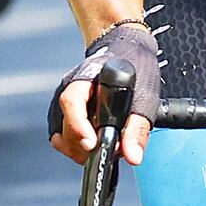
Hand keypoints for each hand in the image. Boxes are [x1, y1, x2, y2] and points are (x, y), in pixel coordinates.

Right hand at [48, 21, 160, 166]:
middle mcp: (69, 89)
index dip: (78, 127)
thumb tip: (133, 156)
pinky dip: (77, 146)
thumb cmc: (134, 65)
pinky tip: (94, 145)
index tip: (91, 144)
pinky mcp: (68, 113)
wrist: (128, 48)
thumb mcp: (144, 96)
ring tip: (103, 149)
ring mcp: (66, 102)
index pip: (71, 103)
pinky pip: (64, 136)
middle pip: (64, 126)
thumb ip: (137, 129)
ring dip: (80, 149)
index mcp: (84, 79)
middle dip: (84, 145)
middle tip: (108, 150)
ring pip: (61, 135)